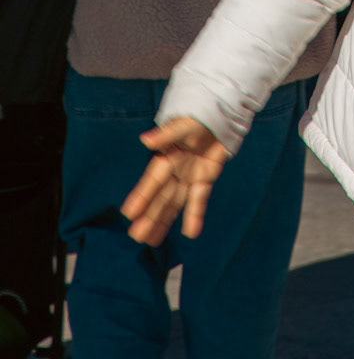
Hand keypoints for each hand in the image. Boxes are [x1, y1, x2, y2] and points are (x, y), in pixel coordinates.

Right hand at [120, 116, 230, 243]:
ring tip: (151, 242)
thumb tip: (145, 139)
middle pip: (161, 197)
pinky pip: (199, 200)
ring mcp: (188, 178)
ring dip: (164, 222)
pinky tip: (190, 233)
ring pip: (174, 203)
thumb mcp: (184, 124)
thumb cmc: (197, 118)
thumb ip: (167, 134)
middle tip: (136, 236)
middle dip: (149, 216)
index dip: (142, 196)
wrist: (220, 116)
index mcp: (167, 157)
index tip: (128, 213)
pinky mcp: (204, 180)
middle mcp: (174, 171)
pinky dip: (195, 215)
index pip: (153, 180)